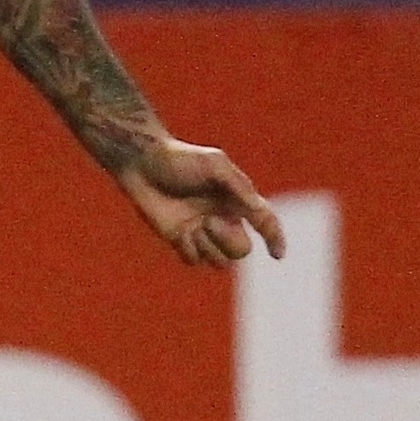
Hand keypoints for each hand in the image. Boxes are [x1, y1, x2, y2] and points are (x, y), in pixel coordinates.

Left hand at [115, 138, 286, 268]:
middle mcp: (223, 218)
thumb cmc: (180, 159)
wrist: (142, 163)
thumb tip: (259, 210)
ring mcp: (201, 231)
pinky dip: (189, 249)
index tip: (277, 254)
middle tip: (209, 221)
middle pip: (241, 250)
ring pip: (220, 261)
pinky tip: (179, 232)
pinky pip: (194, 260)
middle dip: (229, 240)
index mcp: (237, 200)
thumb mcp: (215, 165)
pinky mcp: (179, 239)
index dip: (275, 239)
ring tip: (194, 226)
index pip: (265, 223)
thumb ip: (239, 187)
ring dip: (209, 247)